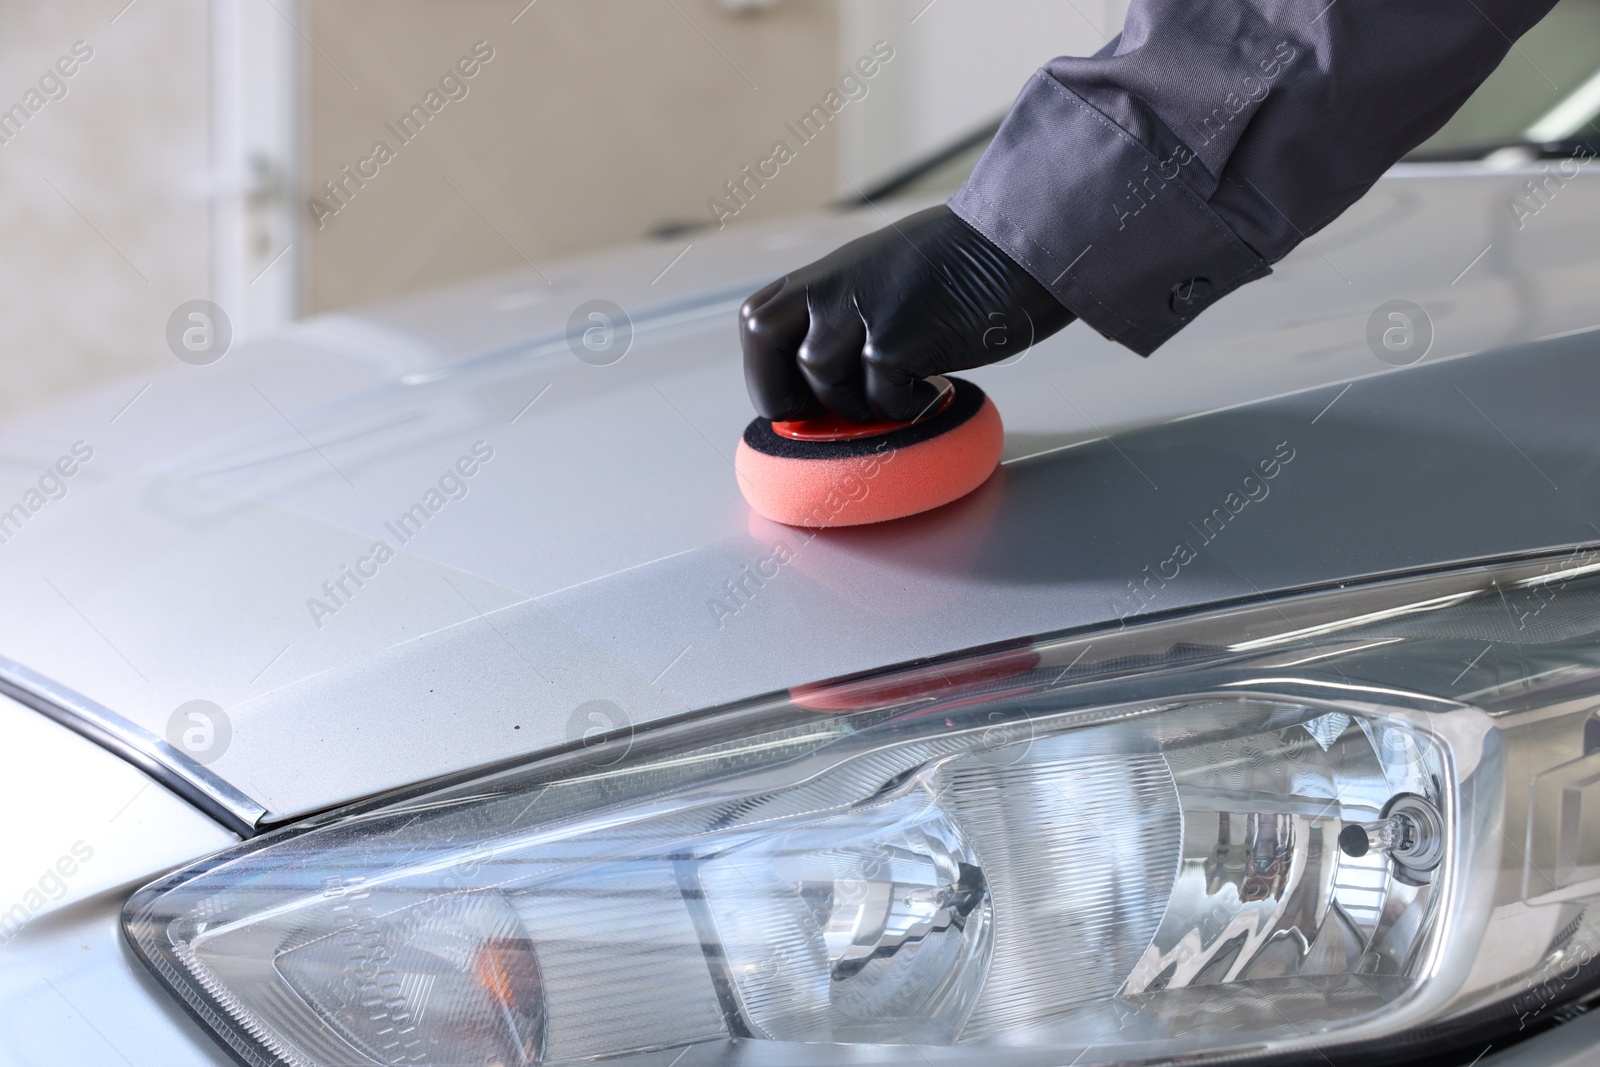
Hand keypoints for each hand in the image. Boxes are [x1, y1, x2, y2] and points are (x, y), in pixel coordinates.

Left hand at [739, 205, 1075, 422]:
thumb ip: (844, 311)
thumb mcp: (880, 274)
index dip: (767, 373)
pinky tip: (936, 386)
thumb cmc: (964, 264)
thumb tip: (823, 376)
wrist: (1019, 243)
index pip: (758, 324)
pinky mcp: (896, 340)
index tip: (794, 400)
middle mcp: (832, 288)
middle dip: (788, 397)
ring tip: (907, 389)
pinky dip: (910, 407)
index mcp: (825, 273)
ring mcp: (860, 312)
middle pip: (768, 352)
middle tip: (826, 416)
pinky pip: (883, 401)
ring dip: (865, 406)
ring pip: (828, 387)